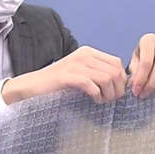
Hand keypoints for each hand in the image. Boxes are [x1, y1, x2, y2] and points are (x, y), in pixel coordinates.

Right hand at [2, 46, 126, 103]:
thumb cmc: (58, 84)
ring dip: (109, 94)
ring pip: (106, 78)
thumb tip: (121, 83)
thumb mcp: (81, 73)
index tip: (116, 92)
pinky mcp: (67, 76)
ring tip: (102, 100)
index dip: (121, 80)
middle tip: (110, 99)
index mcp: (88, 52)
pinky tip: (94, 100)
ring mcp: (75, 64)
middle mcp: (83, 55)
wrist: (33, 86)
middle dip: (117, 89)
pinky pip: (92, 85)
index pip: (116, 63)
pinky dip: (97, 95)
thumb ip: (97, 73)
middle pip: (114, 71)